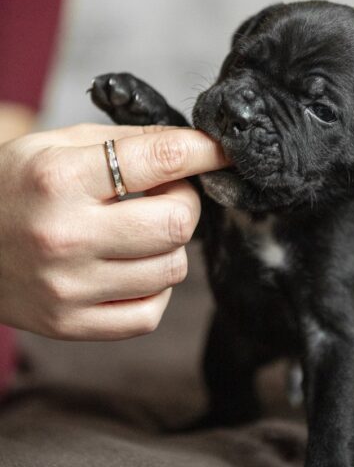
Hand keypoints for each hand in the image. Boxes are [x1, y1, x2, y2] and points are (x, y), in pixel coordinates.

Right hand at [0, 123, 226, 339]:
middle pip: (179, 222)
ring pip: (173, 269)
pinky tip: (131, 268)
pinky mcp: (70, 324)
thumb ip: (124, 141)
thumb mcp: (53, 144)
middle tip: (163, 195)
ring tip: (139, 231)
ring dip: (169, 245)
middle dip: (185, 202)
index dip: (204, 152)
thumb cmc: (10, 187)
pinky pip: (150, 313)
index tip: (220, 151)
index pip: (160, 160)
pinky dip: (154, 288)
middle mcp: (66, 235)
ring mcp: (68, 287)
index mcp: (60, 178)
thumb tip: (192, 146)